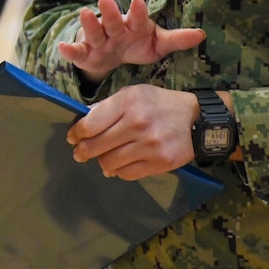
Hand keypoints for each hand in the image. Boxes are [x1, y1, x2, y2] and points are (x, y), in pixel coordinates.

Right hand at [58, 0, 205, 81]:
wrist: (114, 56)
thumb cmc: (137, 45)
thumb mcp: (157, 44)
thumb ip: (177, 39)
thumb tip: (202, 35)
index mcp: (134, 25)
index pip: (137, 18)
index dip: (138, 12)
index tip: (139, 2)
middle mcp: (114, 29)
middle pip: (112, 20)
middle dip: (109, 12)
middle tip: (105, 0)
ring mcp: (98, 40)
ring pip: (94, 32)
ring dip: (89, 23)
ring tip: (84, 14)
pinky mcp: (85, 53)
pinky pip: (77, 52)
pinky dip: (69, 50)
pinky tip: (63, 47)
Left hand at [65, 83, 200, 180]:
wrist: (195, 119)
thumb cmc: (159, 104)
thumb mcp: (133, 94)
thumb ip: (107, 107)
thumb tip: (83, 122)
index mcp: (128, 102)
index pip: (90, 124)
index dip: (77, 134)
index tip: (73, 137)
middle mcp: (138, 123)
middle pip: (96, 146)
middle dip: (83, 151)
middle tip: (80, 153)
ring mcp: (149, 145)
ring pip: (109, 163)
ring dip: (101, 162)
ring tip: (102, 158)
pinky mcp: (159, 163)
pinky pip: (127, 174)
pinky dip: (118, 171)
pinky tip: (118, 166)